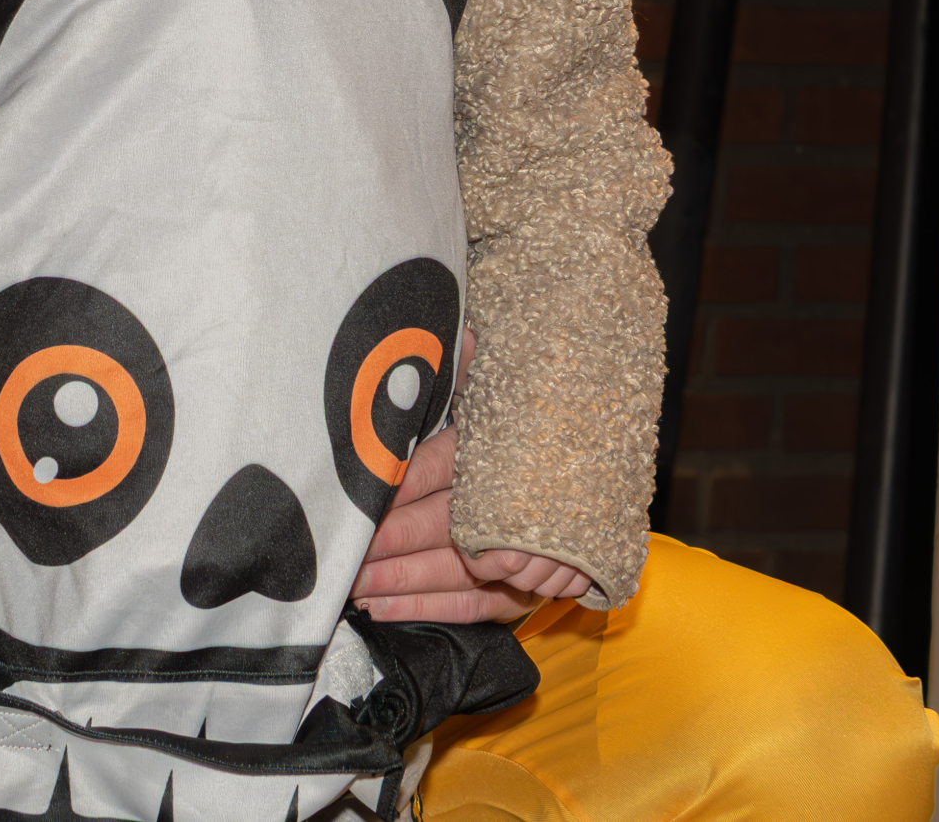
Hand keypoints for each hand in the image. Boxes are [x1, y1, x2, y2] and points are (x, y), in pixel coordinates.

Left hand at [352, 329, 582, 624]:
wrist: (594, 491)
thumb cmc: (529, 438)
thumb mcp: (501, 397)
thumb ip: (472, 370)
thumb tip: (462, 329)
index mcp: (498, 456)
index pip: (437, 469)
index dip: (397, 486)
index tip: (357, 498)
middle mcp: (512, 510)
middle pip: (442, 526)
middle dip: (389, 542)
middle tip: (344, 553)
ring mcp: (523, 558)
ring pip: (453, 571)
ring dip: (399, 580)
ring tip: (352, 584)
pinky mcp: (522, 595)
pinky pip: (470, 607)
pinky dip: (425, 609)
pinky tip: (382, 608)